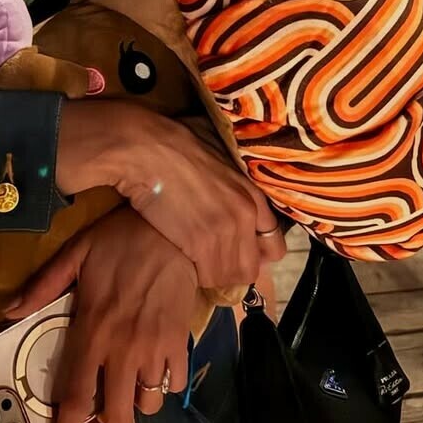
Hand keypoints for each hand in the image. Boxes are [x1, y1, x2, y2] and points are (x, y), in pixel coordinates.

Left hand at [5, 208, 197, 422]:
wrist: (171, 227)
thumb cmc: (119, 240)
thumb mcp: (75, 254)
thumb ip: (42, 287)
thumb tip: (8, 312)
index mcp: (93, 330)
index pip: (77, 394)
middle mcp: (123, 348)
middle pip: (116, 413)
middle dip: (107, 420)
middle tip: (102, 404)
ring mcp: (154, 348)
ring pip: (147, 404)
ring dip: (135, 401)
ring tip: (129, 384)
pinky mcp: (180, 341)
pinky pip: (174, 383)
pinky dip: (164, 383)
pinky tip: (155, 367)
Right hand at [56, 102, 284, 289]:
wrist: (147, 148)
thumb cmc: (177, 145)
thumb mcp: (221, 160)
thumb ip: (236, 183)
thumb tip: (235, 192)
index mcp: (253, 195)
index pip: (274, 245)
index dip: (255, 253)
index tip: (237, 251)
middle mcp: (246, 215)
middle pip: (250, 268)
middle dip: (230, 267)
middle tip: (210, 259)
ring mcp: (225, 230)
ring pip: (228, 276)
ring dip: (211, 272)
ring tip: (193, 257)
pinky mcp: (200, 243)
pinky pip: (207, 276)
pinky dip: (195, 274)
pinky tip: (182, 256)